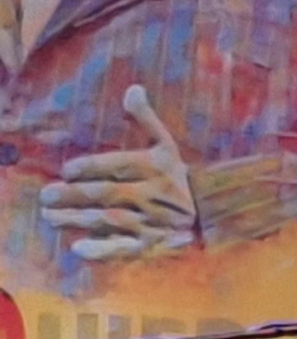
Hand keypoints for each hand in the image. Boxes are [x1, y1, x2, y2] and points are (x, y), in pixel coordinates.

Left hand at [40, 86, 198, 260]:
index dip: (89, 168)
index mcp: (155, 169)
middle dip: (74, 195)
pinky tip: (78, 248)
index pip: (117, 166)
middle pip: (107, 194)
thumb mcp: (166, 145)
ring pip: (110, 220)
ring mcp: (152, 222)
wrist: (208, 211)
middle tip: (46, 194)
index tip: (67, 170)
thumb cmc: (176, 175)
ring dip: (78, 219)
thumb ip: (146, 119)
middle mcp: (154, 195)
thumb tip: (133, 88)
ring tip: (50, 216)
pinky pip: (125, 248)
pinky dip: (102, 249)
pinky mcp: (151, 244)